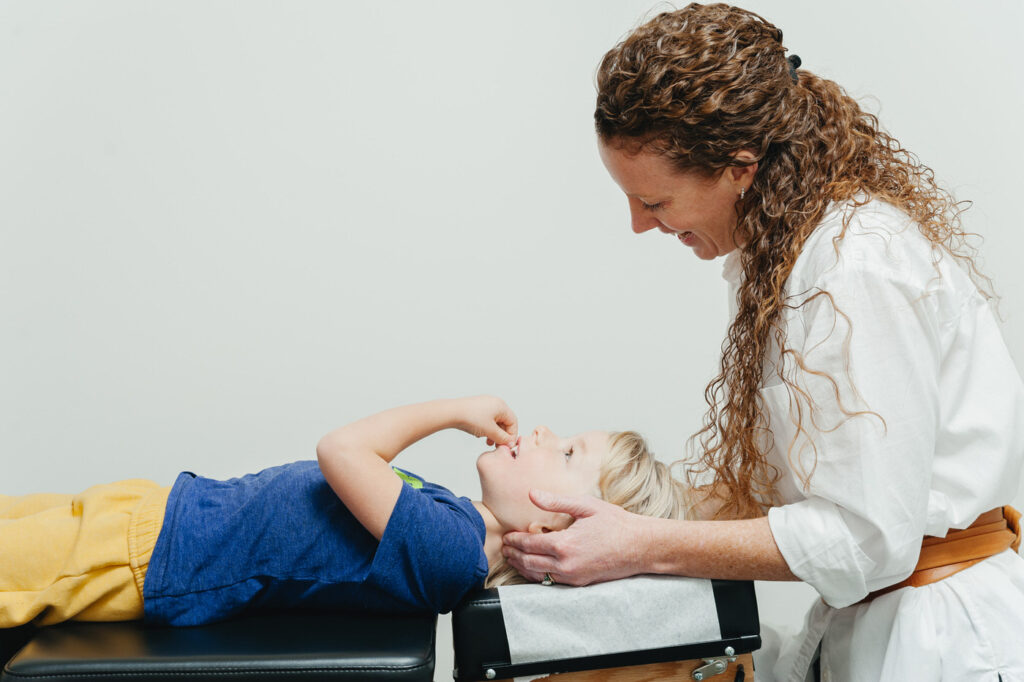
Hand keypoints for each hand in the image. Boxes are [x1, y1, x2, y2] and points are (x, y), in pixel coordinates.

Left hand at [454, 395, 517, 446]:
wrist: (451, 413)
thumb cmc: (471, 418)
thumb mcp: (490, 431)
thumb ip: (502, 438)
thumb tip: (509, 443)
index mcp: (501, 406)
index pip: (513, 422)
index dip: (512, 435)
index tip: (507, 445)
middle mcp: (495, 403)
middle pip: (504, 422)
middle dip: (501, 435)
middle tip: (497, 445)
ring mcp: (485, 404)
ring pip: (495, 422)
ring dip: (494, 433)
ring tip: (488, 442)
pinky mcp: (477, 408)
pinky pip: (487, 420)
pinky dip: (486, 428)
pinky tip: (480, 434)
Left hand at [501, 489, 649, 585]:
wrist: (640, 546)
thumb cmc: (616, 523)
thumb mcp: (586, 506)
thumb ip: (556, 502)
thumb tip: (532, 494)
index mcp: (565, 544)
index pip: (529, 544)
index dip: (515, 541)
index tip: (506, 536)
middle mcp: (566, 564)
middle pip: (529, 562)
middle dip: (514, 555)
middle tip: (504, 548)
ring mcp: (573, 577)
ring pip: (538, 575)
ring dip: (523, 567)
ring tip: (513, 558)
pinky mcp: (579, 583)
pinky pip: (551, 581)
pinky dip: (538, 574)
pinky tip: (534, 567)